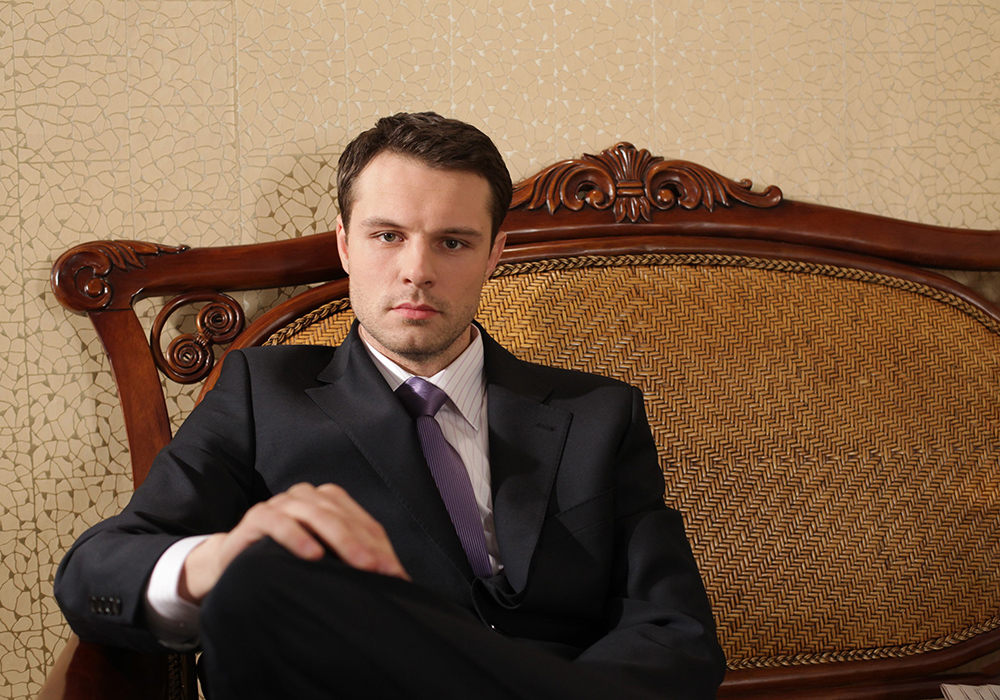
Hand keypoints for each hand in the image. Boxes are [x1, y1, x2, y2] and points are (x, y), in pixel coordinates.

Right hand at [179, 482, 408, 602]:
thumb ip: (353, 561)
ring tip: (357, 563)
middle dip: (364, 544)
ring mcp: (281, 503)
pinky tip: (313, 555)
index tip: (395, 574)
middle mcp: (307, 496)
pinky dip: (297, 537)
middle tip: (380, 570)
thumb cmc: (286, 559)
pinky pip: (278, 522)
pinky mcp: (257, 516)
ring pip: (315, 514)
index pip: (362, 521)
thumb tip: (398, 579)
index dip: (380, 547)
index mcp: (328, 501)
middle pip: (342, 516)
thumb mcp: (324, 559)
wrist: (234, 561)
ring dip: (339, 538)